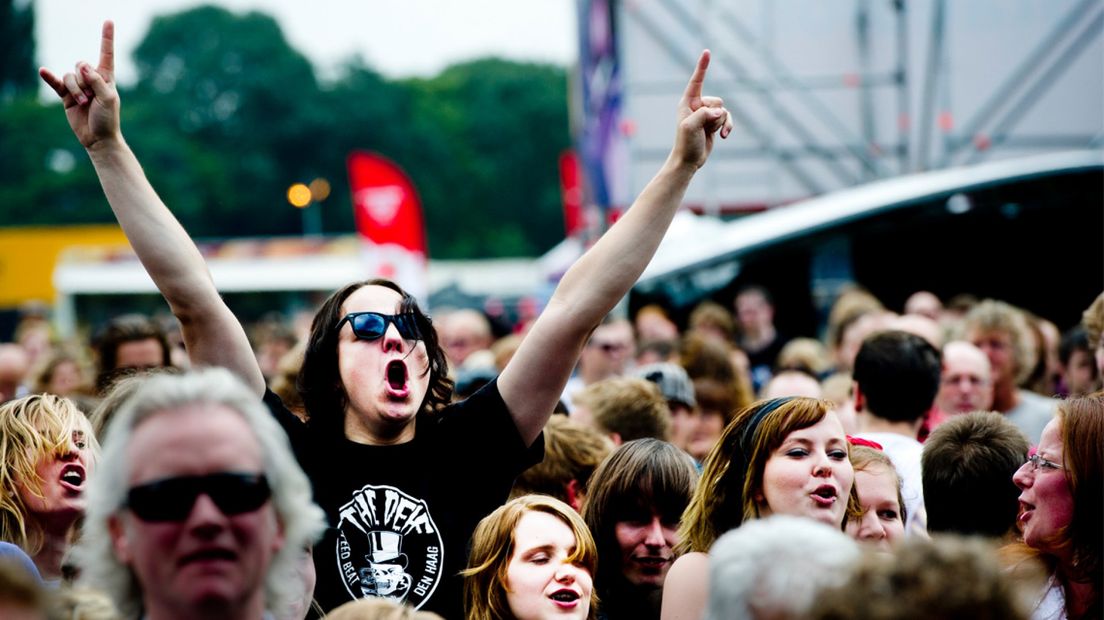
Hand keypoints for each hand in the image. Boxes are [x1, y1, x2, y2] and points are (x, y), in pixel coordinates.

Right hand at [39, 21, 120, 149]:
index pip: (106, 54)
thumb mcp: (108, 98)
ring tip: (83, 102)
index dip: (107, 38)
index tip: (108, 21)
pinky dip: (49, 77)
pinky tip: (43, 71)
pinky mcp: (67, 96)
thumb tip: (82, 65)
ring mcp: (79, 87)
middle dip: (84, 80)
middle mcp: (92, 79)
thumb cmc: (108, 119)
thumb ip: (96, 80)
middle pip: (80, 65)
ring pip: (69, 76)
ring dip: (76, 89)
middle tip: (91, 98)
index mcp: (106, 77)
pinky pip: (56, 83)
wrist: (98, 138)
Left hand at [672, 50, 732, 168]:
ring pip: (724, 110)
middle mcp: (697, 105)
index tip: (707, 52)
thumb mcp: (691, 126)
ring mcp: (707, 114)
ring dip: (720, 123)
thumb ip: (704, 114)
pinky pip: (728, 118)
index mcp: (688, 102)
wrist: (688, 160)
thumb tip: (721, 112)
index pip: (696, 81)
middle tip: (703, 127)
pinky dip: (727, 126)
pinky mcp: (714, 123)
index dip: (702, 66)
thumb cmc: (685, 143)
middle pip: (717, 100)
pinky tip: (723, 136)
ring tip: (710, 133)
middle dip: (714, 115)